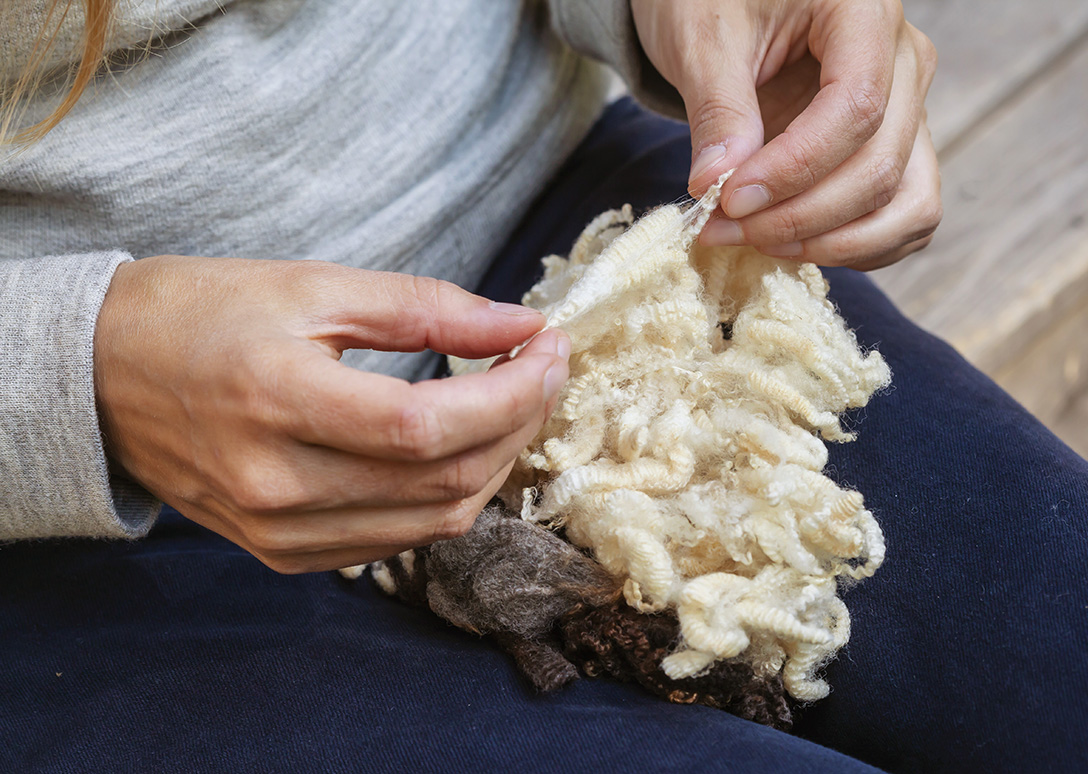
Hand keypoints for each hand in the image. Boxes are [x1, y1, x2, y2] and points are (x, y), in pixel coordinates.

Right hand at [93, 256, 568, 572]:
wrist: (104, 378)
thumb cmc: (204, 315)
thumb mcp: (313, 285)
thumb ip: (426, 308)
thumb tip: (521, 326)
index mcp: (275, 400)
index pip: (427, 428)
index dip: (511, 393)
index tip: (550, 348)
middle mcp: (276, 484)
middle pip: (443, 480)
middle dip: (518, 422)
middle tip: (542, 368)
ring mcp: (279, 531)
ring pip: (434, 522)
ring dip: (495, 463)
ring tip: (513, 403)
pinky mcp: (284, 554)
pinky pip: (398, 540)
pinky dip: (447, 496)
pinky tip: (461, 447)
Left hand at [632, 0, 940, 268]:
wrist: (729, 1)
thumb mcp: (704, 38)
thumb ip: (718, 110)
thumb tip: (716, 185)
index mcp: (867, 14)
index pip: (857, 109)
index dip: (794, 169)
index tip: (729, 199)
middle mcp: (907, 62)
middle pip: (880, 166)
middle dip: (799, 216)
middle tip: (722, 229)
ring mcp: (910, 110)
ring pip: (905, 204)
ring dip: (833, 242)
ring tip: (755, 242)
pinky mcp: (897, 149)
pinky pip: (903, 217)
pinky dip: (855, 247)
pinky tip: (790, 246)